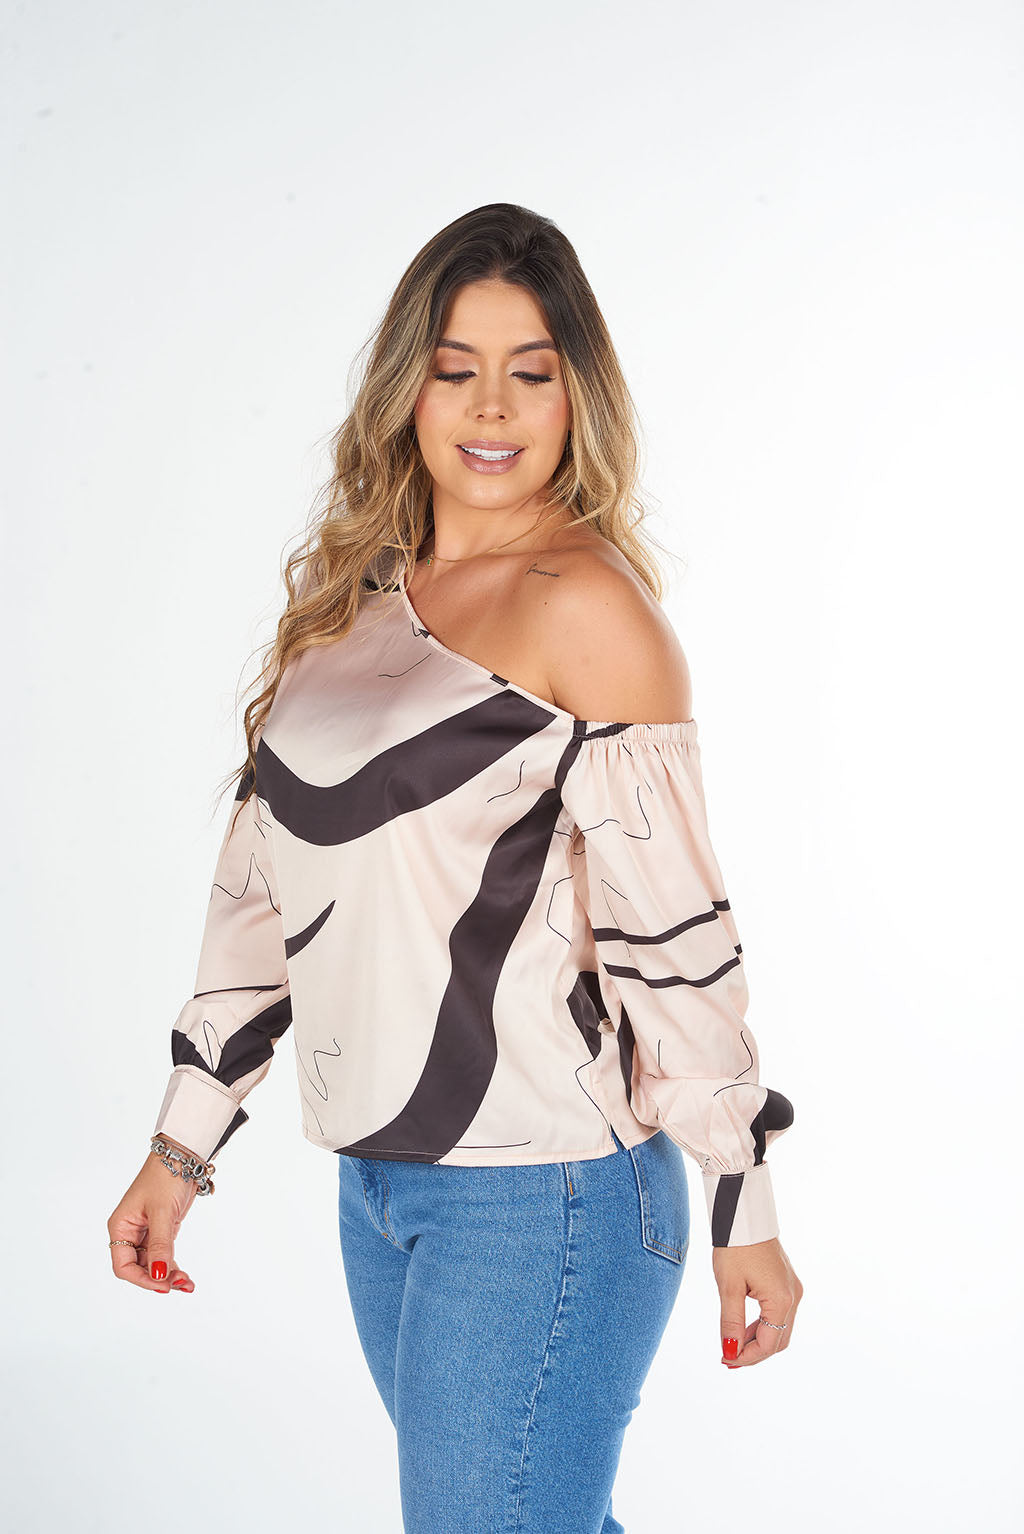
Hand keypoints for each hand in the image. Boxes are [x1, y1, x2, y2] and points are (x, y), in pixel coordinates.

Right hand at [107, 1146, 199, 1294]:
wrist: (183, 1156)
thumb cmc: (165, 1177)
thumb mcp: (162, 1212)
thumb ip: (161, 1245)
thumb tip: (158, 1275)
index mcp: (120, 1227)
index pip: (123, 1266)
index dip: (141, 1279)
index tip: (162, 1285)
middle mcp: (130, 1232)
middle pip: (139, 1268)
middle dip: (158, 1279)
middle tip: (181, 1285)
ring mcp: (146, 1232)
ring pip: (153, 1264)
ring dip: (168, 1276)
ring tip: (188, 1284)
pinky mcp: (161, 1230)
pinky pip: (164, 1256)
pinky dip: (173, 1267)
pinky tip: (186, 1278)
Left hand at [712, 1236, 801, 1366]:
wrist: (744, 1216)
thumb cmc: (735, 1247)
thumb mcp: (729, 1287)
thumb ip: (731, 1322)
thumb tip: (730, 1352)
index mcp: (782, 1300)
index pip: (768, 1344)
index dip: (746, 1357)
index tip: (725, 1360)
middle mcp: (793, 1297)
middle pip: (777, 1340)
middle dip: (753, 1353)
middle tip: (728, 1358)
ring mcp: (793, 1290)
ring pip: (779, 1328)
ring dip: (757, 1340)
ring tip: (732, 1346)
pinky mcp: (787, 1283)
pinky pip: (778, 1314)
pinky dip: (762, 1325)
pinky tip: (743, 1329)